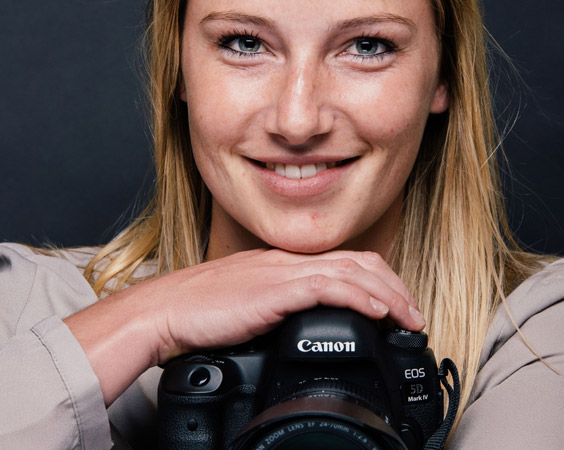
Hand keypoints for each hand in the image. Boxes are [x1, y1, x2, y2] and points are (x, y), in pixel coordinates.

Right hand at [65, 248, 423, 404]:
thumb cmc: (200, 311)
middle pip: (358, 261)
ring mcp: (282, 273)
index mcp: (284, 264)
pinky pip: (327, 287)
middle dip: (394, 287)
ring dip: (387, 295)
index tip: (395, 305)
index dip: (378, 281)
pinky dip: (359, 298)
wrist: (165, 310)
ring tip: (408, 318)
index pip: (345, 261)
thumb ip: (280, 307)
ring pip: (351, 272)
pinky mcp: (273, 291)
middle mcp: (288, 262)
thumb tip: (303, 324)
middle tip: (413, 315)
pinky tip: (377, 313)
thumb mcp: (249, 304)